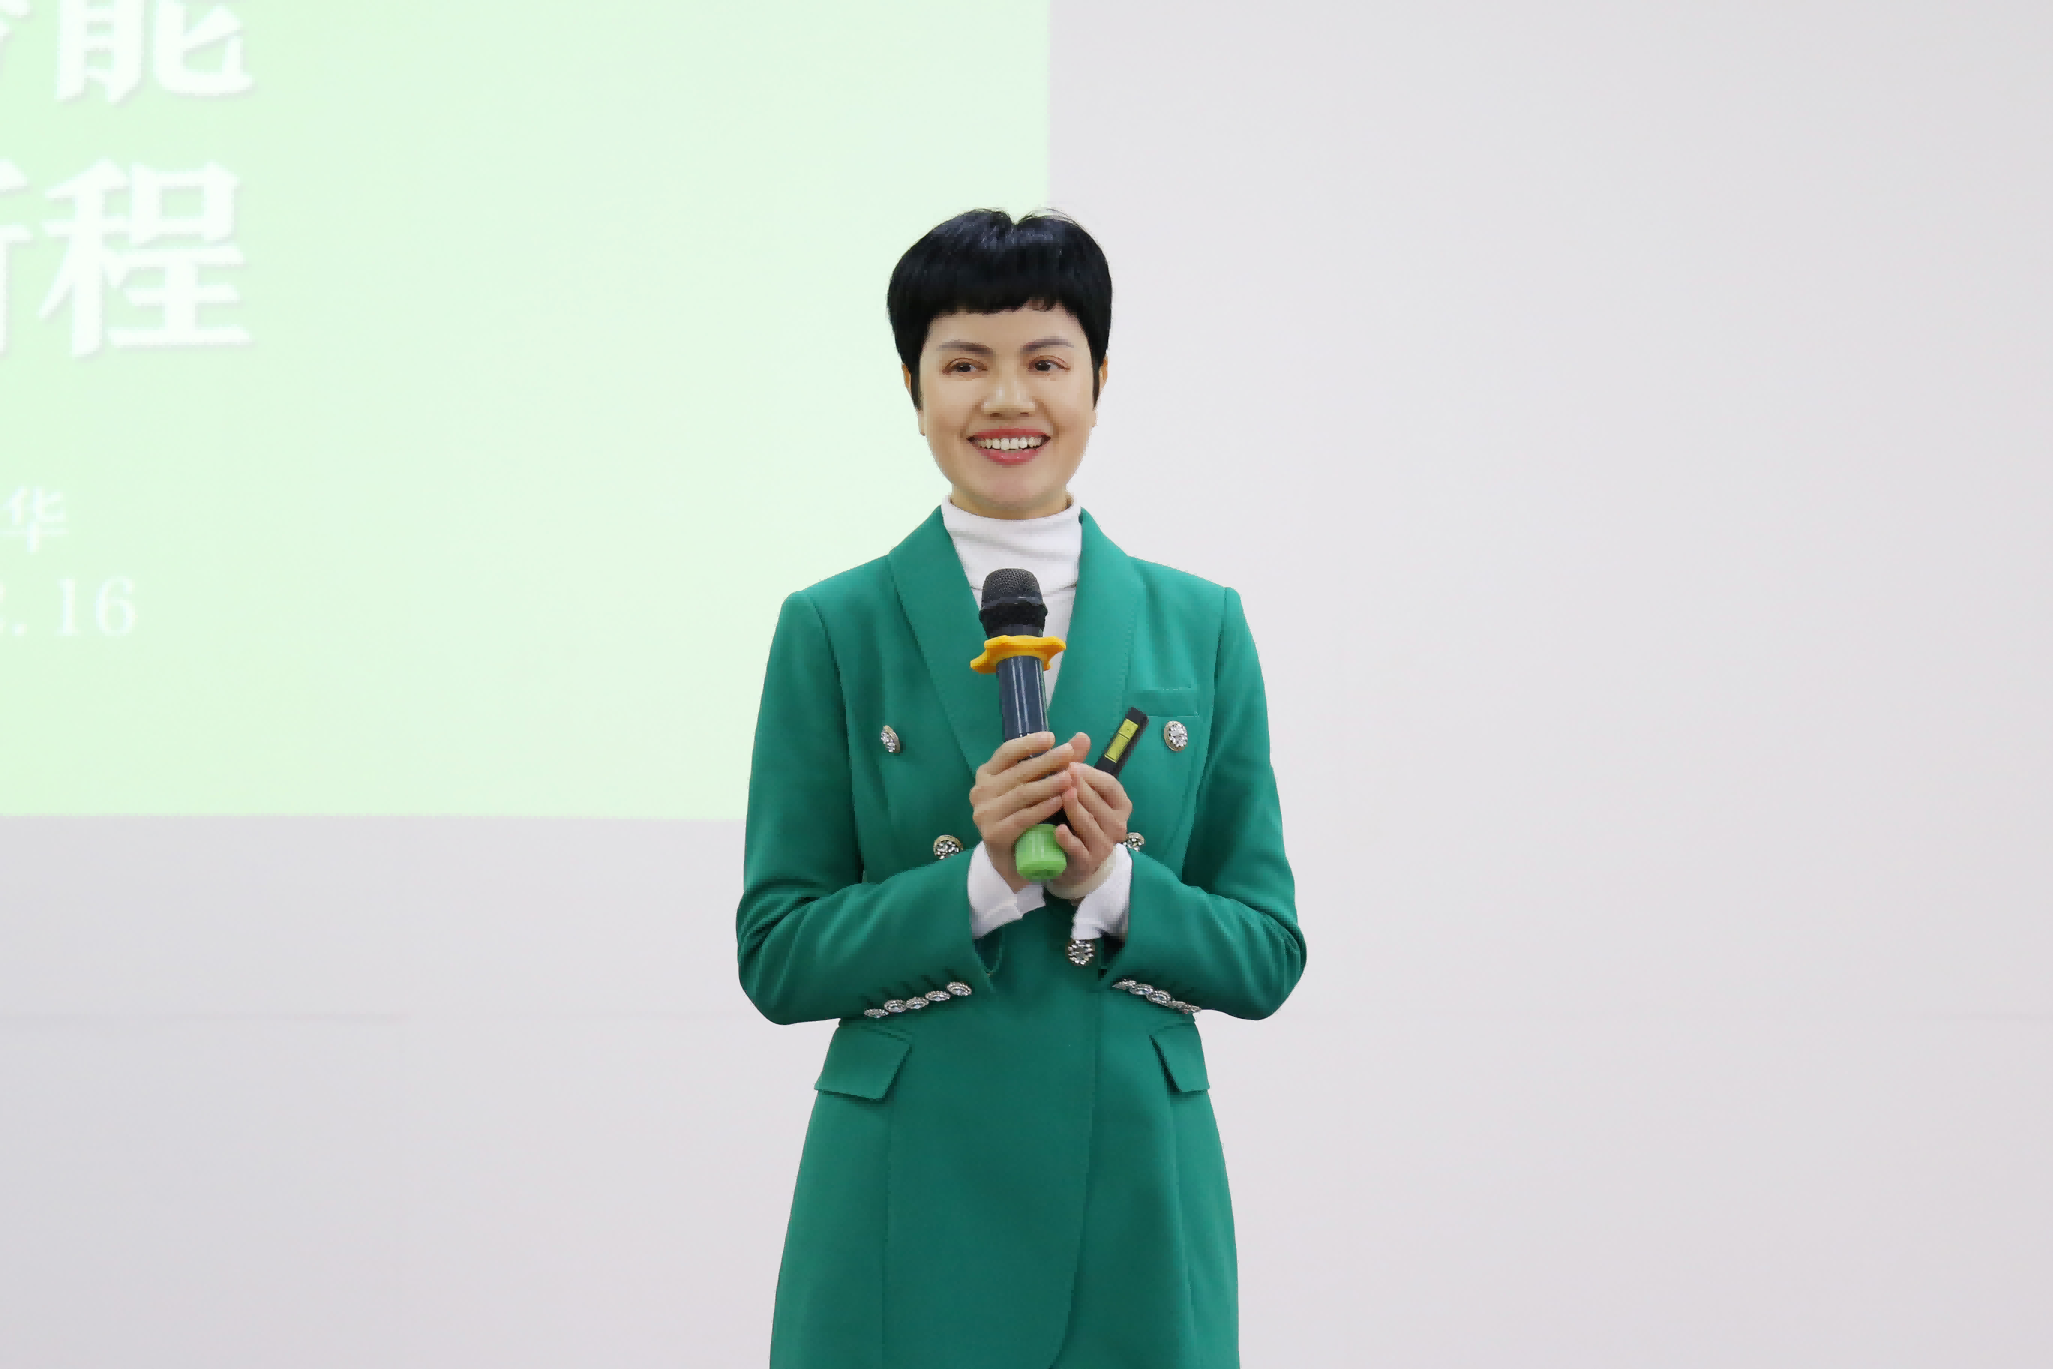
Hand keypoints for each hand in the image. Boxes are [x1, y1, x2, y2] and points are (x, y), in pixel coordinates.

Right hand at [971, 732, 1086, 891]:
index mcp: (987, 775)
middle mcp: (980, 792)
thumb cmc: (1026, 816)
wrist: (1013, 861)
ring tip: (1069, 778)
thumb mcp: (1040, 786)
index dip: (1029, 744)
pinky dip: (1042, 808)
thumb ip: (1059, 763)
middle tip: (1069, 754)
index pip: (1006, 752)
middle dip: (1046, 762)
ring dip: (1047, 785)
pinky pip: (1021, 818)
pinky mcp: (993, 834)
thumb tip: (1083, 737)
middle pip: (1018, 772)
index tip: (1052, 738)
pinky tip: (1059, 802)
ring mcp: (984, 814)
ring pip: (1021, 794)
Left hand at [1047, 758, 1131, 899]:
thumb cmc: (1079, 821)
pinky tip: (1058, 830)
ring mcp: (1104, 847)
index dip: (1091, 774)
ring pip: (1090, 824)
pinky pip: (1079, 850)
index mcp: (1120, 805)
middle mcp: (1117, 826)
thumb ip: (1080, 767)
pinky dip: (1069, 840)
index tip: (1070, 764)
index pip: (1110, 785)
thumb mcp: (1081, 794)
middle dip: (1080, 788)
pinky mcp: (1087, 863)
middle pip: (1099, 803)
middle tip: (1060, 775)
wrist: (1074, 863)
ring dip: (1075, 809)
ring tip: (1060, 795)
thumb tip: (1081, 735)